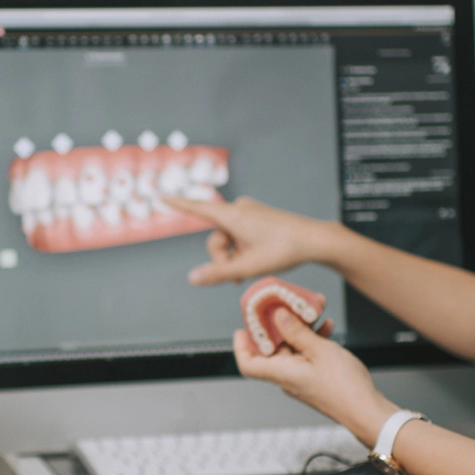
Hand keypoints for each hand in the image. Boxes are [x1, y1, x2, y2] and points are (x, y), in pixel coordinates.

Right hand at [165, 195, 338, 285]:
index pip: (197, 208)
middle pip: (216, 237)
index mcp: (232, 216)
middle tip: (238, 275)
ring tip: (252, 268)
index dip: (178, 204)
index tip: (161, 196)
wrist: (313, 240)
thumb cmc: (282, 251)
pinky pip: (240, 234)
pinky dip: (243, 249)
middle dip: (223, 257)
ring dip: (235, 256)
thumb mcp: (247, 267)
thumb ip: (218, 273)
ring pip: (229, 238)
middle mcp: (239, 209)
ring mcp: (250, 212)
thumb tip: (192, 278)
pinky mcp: (259, 217)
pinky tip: (258, 258)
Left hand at [234, 309, 395, 444]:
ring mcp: (301, 378)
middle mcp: (287, 377)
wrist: (367, 411)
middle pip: (271, 349)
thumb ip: (297, 331)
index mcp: (281, 373)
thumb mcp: (320, 350)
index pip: (248, 364)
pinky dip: (312, 340)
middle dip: (278, 325)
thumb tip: (278, 316)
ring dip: (300, 329)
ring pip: (292, 349)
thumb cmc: (345, 388)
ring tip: (313, 310)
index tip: (242, 328)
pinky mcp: (315, 378)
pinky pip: (306, 355)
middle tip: (285, 305)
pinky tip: (326, 327)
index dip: (241, 346)